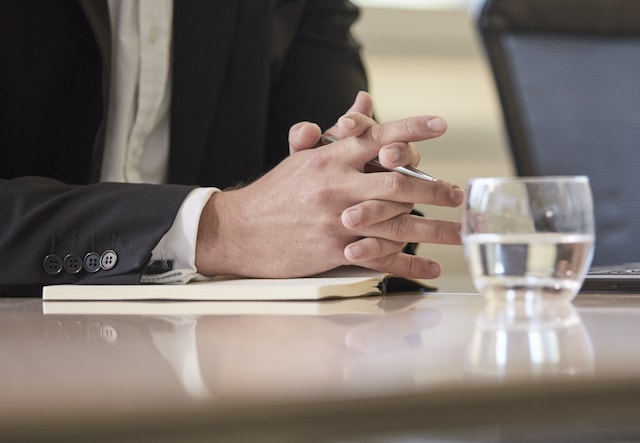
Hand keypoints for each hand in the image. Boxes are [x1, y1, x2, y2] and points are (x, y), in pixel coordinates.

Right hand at [195, 112, 463, 278]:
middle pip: (397, 184)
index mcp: (330, 158)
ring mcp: (337, 220)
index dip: (411, 129)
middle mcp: (337, 186)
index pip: (376, 136)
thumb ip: (339, 132)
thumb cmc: (274, 193)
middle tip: (459, 195)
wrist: (240, 230)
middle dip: (434, 189)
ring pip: (395, 224)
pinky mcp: (334, 251)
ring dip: (433, 230)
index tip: (440, 125)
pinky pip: (379, 257)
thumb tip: (364, 100)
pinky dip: (408, 265)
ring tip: (460, 232)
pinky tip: (430, 268)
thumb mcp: (303, 157)